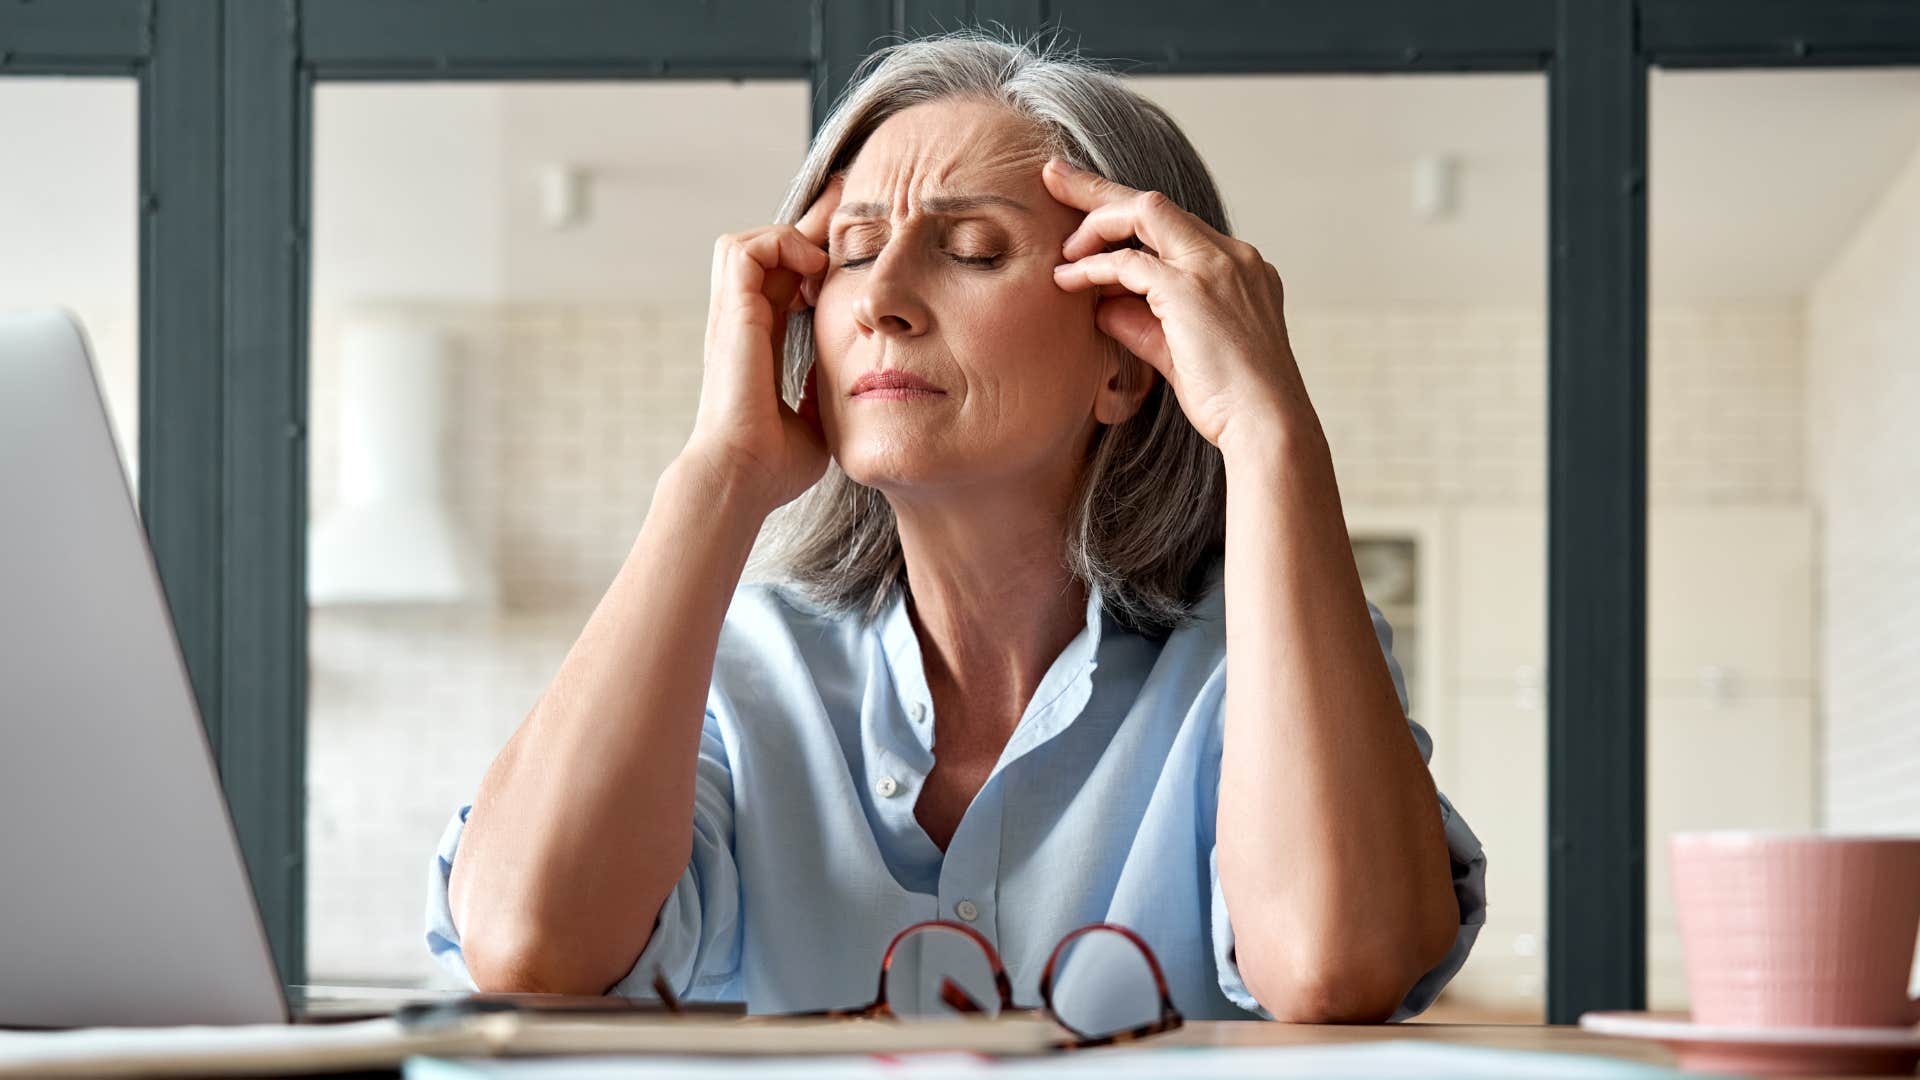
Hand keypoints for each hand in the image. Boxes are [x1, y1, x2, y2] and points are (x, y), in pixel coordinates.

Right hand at [681, 176, 842, 510]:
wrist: (743, 476)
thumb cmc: (774, 464)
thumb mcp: (815, 418)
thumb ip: (826, 392)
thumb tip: (853, 383)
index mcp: (759, 344)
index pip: (782, 280)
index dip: (811, 255)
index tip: (849, 241)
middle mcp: (741, 323)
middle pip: (767, 250)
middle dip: (809, 224)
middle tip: (848, 202)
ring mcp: (732, 316)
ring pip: (747, 242)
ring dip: (788, 236)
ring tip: (823, 256)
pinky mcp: (732, 314)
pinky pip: (747, 249)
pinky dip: (780, 244)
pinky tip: (813, 268)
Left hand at [1043, 157, 1313, 454]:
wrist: (1267, 426)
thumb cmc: (1230, 401)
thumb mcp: (1179, 354)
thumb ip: (1143, 323)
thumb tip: (1101, 305)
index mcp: (1239, 267)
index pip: (1174, 225)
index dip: (1126, 214)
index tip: (1087, 210)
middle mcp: (1232, 255)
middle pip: (1155, 202)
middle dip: (1098, 187)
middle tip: (1053, 173)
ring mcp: (1216, 266)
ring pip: (1143, 212)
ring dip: (1094, 224)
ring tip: (1061, 250)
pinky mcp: (1192, 288)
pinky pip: (1129, 261)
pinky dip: (1094, 267)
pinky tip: (1067, 280)